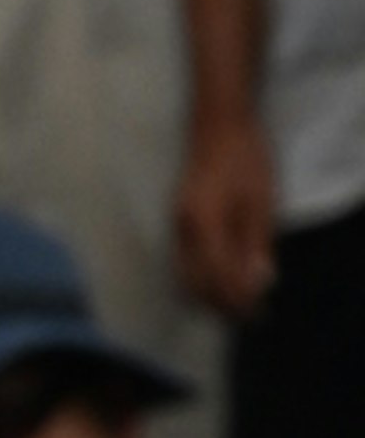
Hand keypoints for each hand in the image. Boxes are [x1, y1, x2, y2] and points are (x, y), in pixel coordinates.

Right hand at [179, 105, 280, 319]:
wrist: (218, 123)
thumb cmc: (243, 156)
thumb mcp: (260, 201)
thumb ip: (256, 245)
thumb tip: (258, 284)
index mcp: (204, 225)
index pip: (218, 277)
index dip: (236, 300)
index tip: (255, 313)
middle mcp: (183, 231)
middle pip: (196, 285)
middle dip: (220, 304)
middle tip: (246, 315)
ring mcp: (177, 227)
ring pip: (186, 277)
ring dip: (209, 295)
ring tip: (234, 302)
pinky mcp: (178, 223)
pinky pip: (184, 263)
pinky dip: (201, 279)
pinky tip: (220, 278)